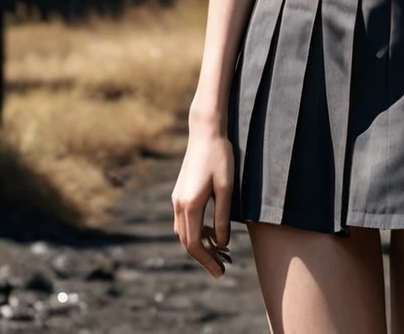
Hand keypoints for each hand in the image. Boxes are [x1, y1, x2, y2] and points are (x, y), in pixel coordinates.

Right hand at [171, 129, 233, 277]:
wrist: (205, 132)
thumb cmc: (219, 157)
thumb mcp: (226, 188)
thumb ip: (222, 217)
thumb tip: (222, 244)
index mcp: (190, 204)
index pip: (194, 244)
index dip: (206, 261)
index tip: (220, 272)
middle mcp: (179, 204)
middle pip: (187, 241)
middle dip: (204, 257)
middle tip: (222, 267)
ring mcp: (177, 198)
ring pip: (184, 232)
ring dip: (200, 245)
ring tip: (220, 252)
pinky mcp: (180, 192)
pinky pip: (185, 220)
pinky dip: (196, 231)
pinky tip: (212, 232)